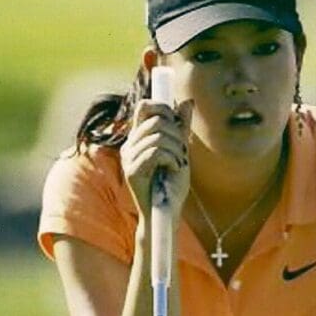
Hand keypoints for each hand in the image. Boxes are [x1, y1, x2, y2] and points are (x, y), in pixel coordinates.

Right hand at [119, 98, 192, 215]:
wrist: (166, 213)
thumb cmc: (172, 185)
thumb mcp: (180, 151)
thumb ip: (181, 128)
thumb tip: (187, 101)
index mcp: (138, 138)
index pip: (144, 107)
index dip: (163, 107)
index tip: (177, 125)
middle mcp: (130, 145)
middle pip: (155, 119)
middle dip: (177, 133)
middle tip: (182, 152)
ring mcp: (128, 158)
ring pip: (157, 137)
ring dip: (176, 150)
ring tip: (179, 163)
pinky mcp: (131, 171)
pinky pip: (155, 152)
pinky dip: (171, 159)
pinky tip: (173, 169)